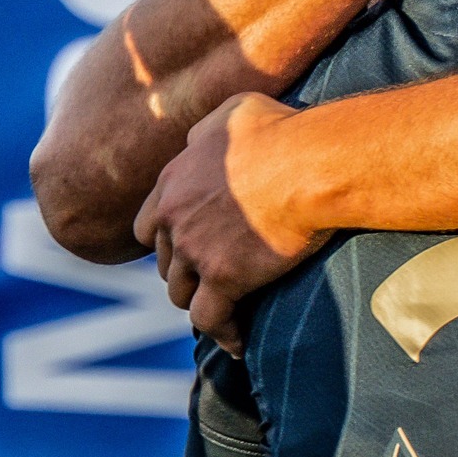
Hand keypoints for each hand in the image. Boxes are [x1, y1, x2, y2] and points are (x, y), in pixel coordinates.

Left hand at [134, 96, 324, 348]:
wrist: (310, 164)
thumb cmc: (283, 131)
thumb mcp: (234, 112)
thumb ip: (207, 132)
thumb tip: (197, 142)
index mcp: (173, 180)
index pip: (147, 225)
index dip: (166, 240)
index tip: (188, 248)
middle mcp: (175, 217)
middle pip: (163, 262)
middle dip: (183, 273)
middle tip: (211, 281)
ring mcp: (196, 250)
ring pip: (181, 294)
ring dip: (200, 302)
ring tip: (224, 311)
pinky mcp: (224, 278)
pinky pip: (210, 319)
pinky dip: (222, 334)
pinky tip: (238, 344)